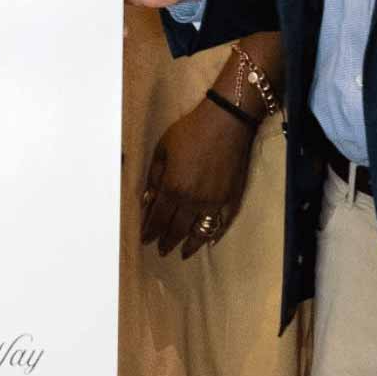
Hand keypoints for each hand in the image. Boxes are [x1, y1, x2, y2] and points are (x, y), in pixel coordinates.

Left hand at [138, 96, 255, 257]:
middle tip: (161, 250)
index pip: (157, 218)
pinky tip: (209, 241)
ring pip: (200, 232)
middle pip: (177, 229)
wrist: (226, 122)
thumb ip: (154, 176)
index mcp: (173, 188)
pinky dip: (214, 235)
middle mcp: (193, 201)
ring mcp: (214, 202)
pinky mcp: (231, 199)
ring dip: (189, 245)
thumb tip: (147, 198)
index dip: (150, 231)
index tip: (144, 240)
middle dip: (166, 242)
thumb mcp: (162, 149)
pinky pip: (222, 224)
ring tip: (182, 253)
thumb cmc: (190, 131)